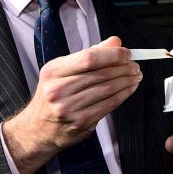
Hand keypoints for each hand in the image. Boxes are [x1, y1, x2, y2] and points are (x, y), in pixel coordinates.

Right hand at [2, 36, 141, 173]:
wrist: (37, 130)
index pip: (89, 58)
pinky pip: (109, 105)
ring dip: (127, 81)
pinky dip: (123, 95)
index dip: (112, 54)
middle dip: (124, 68)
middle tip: (135, 65)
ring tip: (135, 76)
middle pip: (101, 74)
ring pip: (108, 89)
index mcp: (53, 72)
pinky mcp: (81, 122)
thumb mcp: (61, 71)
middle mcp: (59, 89)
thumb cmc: (52, 97)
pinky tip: (129, 89)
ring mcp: (69, 108)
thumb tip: (114, 43)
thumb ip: (88, 55)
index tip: (126, 53)